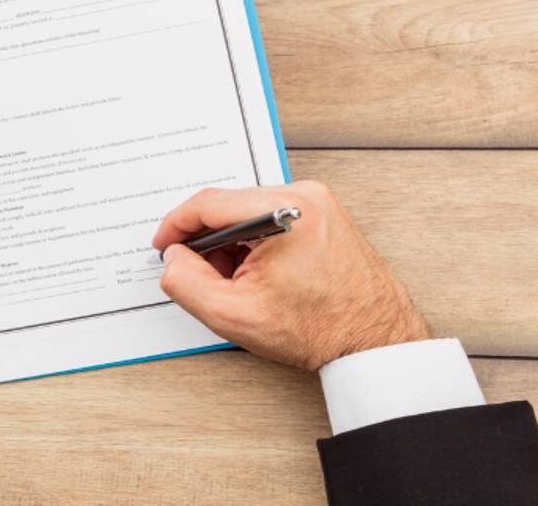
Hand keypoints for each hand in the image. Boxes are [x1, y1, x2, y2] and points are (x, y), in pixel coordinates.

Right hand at [152, 182, 430, 370]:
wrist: (373, 342)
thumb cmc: (321, 330)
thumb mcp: (234, 314)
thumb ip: (186, 283)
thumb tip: (173, 259)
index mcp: (284, 211)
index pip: (209, 203)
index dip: (176, 225)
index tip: (164, 245)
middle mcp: (305, 196)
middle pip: (229, 206)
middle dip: (208, 242)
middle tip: (206, 278)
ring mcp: (319, 203)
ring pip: (249, 214)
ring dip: (232, 245)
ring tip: (242, 284)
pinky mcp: (325, 215)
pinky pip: (273, 219)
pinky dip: (256, 245)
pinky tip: (262, 277)